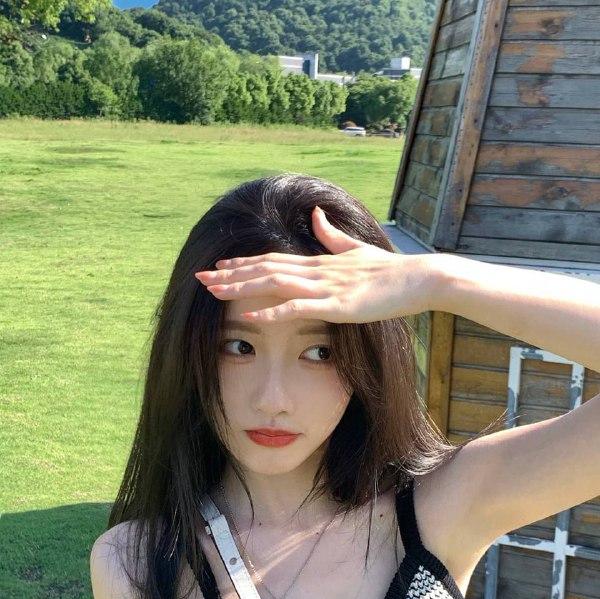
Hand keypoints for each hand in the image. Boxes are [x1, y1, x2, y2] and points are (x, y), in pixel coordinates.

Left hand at [194, 206, 436, 322]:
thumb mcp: (357, 251)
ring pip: (274, 284)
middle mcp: (316, 270)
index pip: (272, 259)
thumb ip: (333, 236)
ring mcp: (326, 287)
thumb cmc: (391, 271)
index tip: (219, 266)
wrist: (420, 278)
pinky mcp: (338, 305)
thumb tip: (316, 216)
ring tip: (214, 292)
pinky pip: (299, 308)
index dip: (243, 263)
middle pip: (265, 269)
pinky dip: (273, 312)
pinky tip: (251, 317)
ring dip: (242, 288)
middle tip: (199, 278)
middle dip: (230, 275)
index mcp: (319, 261)